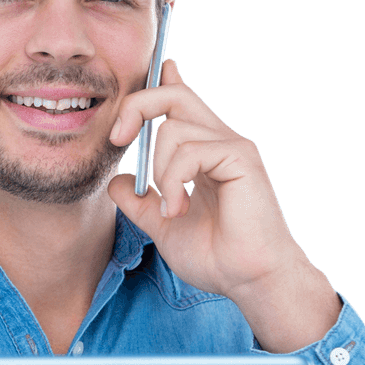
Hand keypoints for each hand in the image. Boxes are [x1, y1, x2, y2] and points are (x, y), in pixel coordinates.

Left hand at [107, 59, 340, 350]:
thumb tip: (116, 181)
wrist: (249, 280)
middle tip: (117, 138)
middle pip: (174, 95)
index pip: (180, 102)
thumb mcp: (164, 226)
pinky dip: (173, 182)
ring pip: (173, 128)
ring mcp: (233, 147)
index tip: (138, 92)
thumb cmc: (217, 257)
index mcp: (205, 152)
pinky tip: (179, 209)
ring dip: (159, 173)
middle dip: (137, 106)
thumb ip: (140, 202)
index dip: (158, 84)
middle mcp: (220, 142)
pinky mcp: (240, 157)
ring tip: (173, 210)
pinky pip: (189, 152)